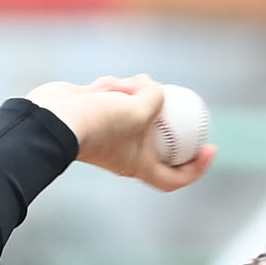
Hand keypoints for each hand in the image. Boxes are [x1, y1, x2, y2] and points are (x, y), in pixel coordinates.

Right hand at [24, 74, 215, 192]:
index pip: (173, 178)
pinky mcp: (95, 113)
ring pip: (134, 108)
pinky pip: (114, 96)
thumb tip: (154, 87)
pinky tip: (104, 86)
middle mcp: (125, 153)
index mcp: (139, 166)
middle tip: (170, 98)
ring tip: (125, 87)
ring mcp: (109, 132)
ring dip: (133, 93)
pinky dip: (113, 87)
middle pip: (156, 137)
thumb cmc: (99, 123)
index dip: (196, 168)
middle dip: (162, 114)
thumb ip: (155, 98)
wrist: (55, 117)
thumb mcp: (139, 109)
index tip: (210, 148)